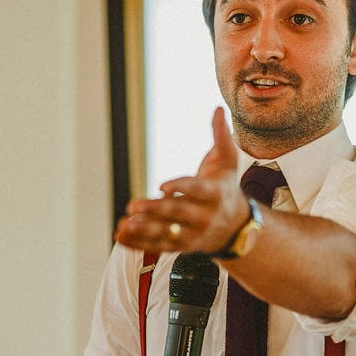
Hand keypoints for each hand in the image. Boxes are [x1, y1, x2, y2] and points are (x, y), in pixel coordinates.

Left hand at [115, 107, 248, 252]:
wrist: (235, 225)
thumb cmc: (225, 185)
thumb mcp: (227, 161)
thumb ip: (221, 136)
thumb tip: (219, 108)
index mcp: (214, 193)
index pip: (197, 190)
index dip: (181, 187)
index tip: (162, 186)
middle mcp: (205, 217)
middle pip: (179, 213)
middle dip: (156, 210)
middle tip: (133, 205)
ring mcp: (192, 235)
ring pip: (167, 234)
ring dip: (144, 230)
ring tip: (125, 223)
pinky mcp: (181, 246)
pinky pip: (158, 247)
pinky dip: (138, 244)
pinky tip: (120, 236)